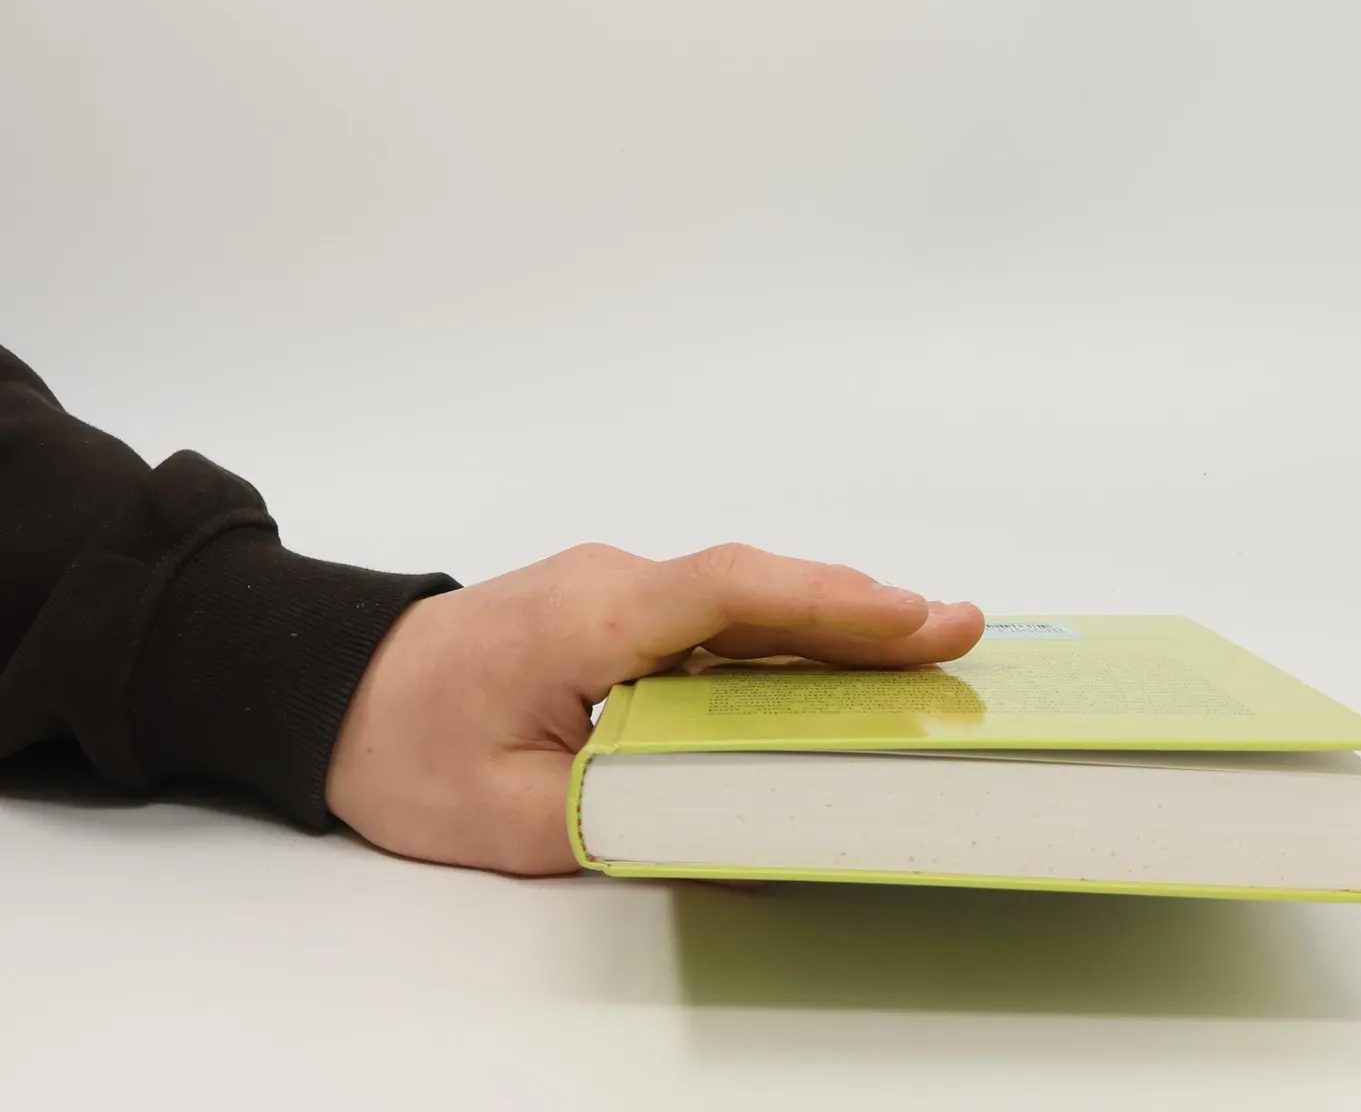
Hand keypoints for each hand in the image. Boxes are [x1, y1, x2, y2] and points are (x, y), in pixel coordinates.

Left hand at [323, 543, 984, 875]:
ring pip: (745, 592)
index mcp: (590, 620)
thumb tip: (746, 846)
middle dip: (863, 607)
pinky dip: (787, 628)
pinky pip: (719, 609)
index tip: (916, 619)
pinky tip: (839, 657)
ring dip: (834, 615)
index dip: (831, 604)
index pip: (731, 593)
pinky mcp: (618, 605)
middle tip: (960, 631)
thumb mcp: (516, 821)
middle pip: (758, 584)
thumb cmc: (405, 748)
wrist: (330, 688)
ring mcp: (616, 586)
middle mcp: (613, 582)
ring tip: (927, 644)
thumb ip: (631, 826)